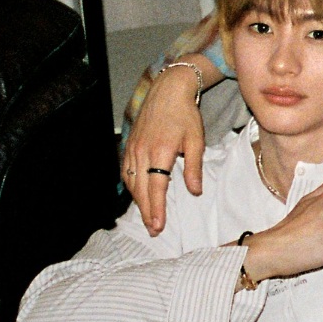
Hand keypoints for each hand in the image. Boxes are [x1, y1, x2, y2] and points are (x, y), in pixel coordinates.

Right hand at [123, 67, 206, 233]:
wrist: (167, 91)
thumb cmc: (185, 114)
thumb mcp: (196, 140)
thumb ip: (194, 167)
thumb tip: (194, 191)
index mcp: (160, 151)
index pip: (156, 187)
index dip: (156, 208)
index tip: (158, 225)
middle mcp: (142, 151)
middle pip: (141, 189)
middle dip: (146, 211)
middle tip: (153, 230)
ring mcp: (133, 148)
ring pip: (131, 181)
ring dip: (138, 201)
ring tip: (146, 217)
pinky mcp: (129, 145)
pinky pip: (126, 171)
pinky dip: (130, 186)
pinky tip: (137, 195)